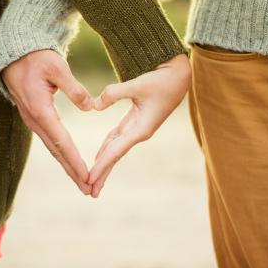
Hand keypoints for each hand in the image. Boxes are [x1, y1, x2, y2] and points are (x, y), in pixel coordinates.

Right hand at [1, 49, 93, 194]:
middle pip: (57, 152)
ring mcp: (33, 121)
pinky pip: (50, 141)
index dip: (75, 160)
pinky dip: (61, 154)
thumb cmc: (36, 58)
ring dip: (67, 166)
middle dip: (73, 172)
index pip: (62, 141)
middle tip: (88, 190)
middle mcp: (35, 120)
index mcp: (41, 110)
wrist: (14, 54)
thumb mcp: (57, 67)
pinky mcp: (34, 118)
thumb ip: (74, 88)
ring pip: (53, 149)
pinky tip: (69, 162)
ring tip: (82, 182)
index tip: (87, 176)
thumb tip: (91, 107)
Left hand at [88, 54, 191, 197]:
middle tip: (89, 192)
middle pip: (115, 157)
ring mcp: (137, 129)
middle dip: (102, 174)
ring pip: (115, 149)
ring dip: (103, 164)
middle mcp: (139, 133)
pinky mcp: (135, 121)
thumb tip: (93, 106)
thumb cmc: (162, 80)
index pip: (115, 151)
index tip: (89, 180)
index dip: (101, 166)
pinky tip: (99, 156)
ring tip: (92, 179)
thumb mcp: (138, 84)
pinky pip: (117, 139)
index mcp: (141, 129)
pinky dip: (107, 148)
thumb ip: (114, 94)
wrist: (179, 75)